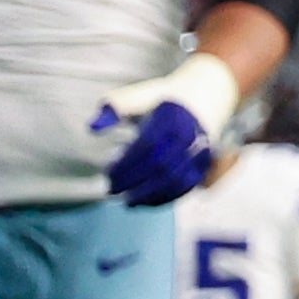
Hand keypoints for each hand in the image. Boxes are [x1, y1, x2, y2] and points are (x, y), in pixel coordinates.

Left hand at [87, 51, 241, 208]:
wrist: (203, 96)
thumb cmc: (160, 100)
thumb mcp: (136, 96)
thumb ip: (112, 109)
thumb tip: (92, 128)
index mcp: (172, 115)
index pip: (147, 145)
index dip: (126, 163)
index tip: (107, 173)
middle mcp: (191, 133)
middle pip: (161, 165)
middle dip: (134, 181)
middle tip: (112, 189)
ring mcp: (202, 150)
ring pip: (176, 180)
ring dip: (150, 194)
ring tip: (128, 201)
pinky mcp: (205, 164)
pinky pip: (186, 187)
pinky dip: (165, 198)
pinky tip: (145, 202)